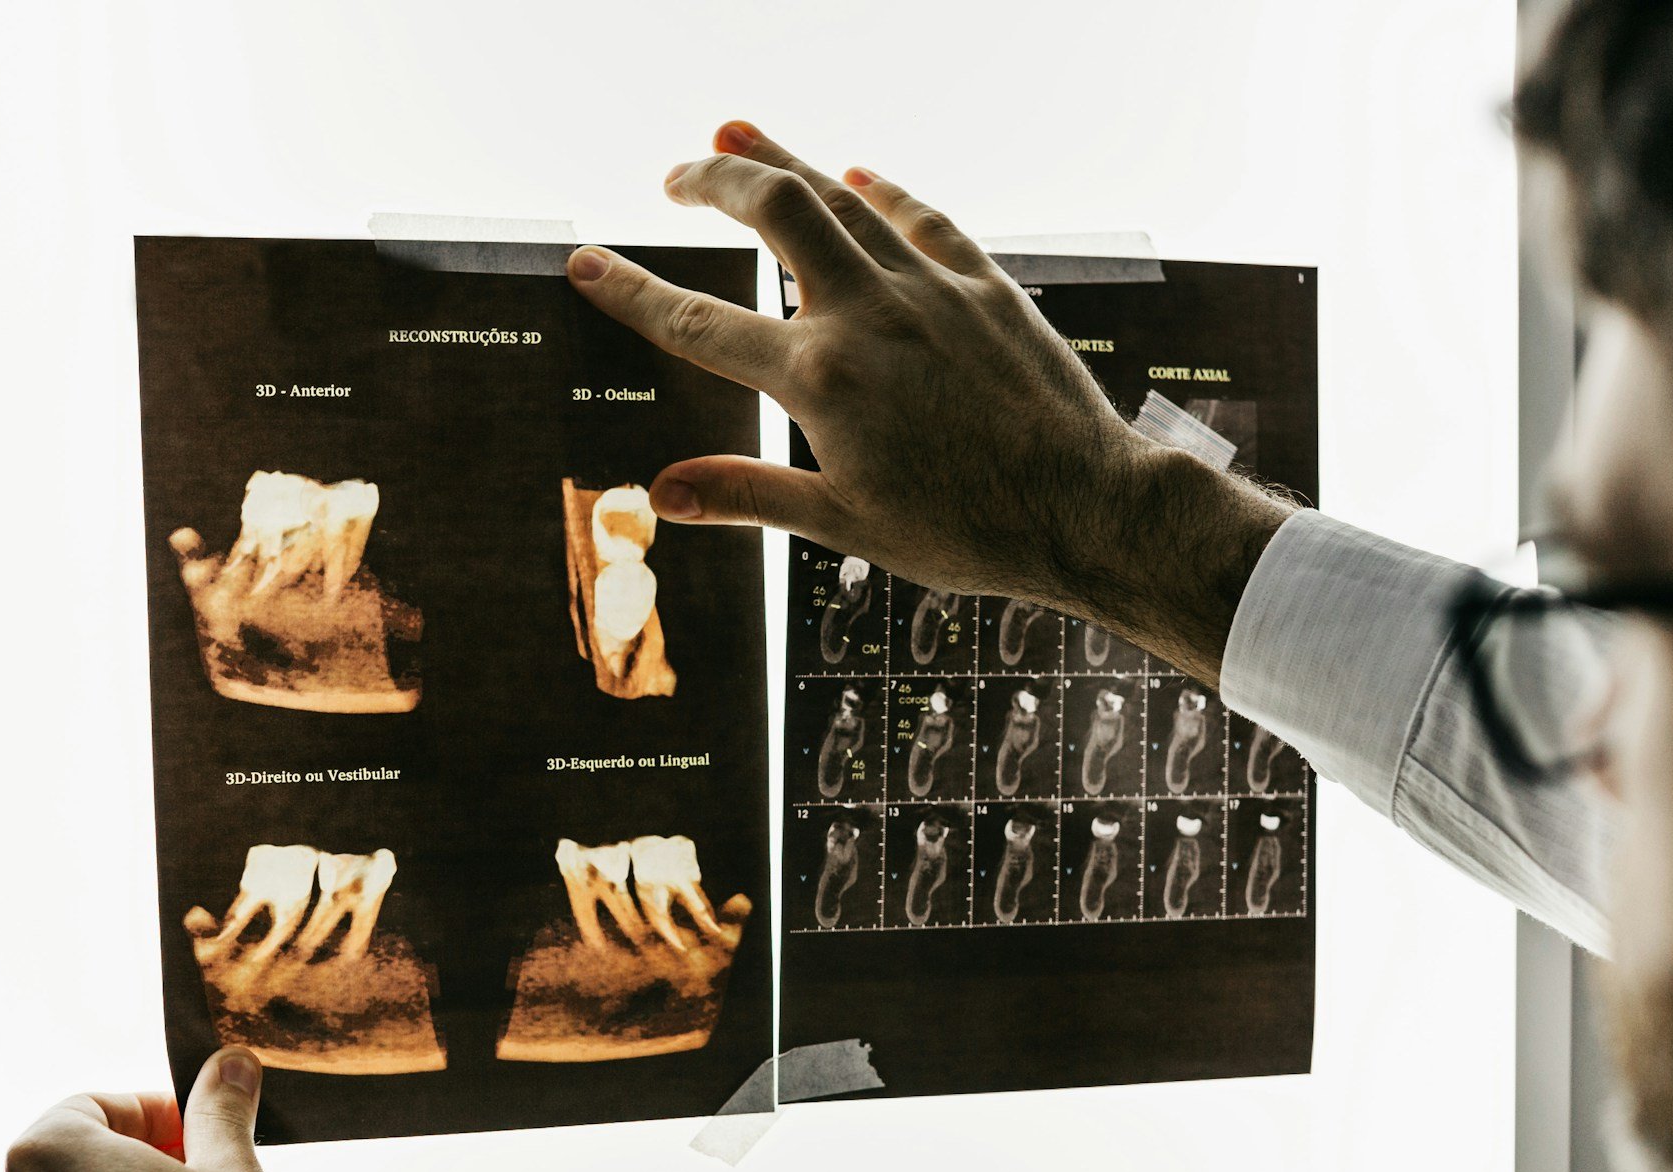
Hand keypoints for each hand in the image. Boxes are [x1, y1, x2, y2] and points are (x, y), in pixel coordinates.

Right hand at [566, 121, 1293, 684]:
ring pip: (844, 197)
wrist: (1088, 510)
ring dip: (785, 161)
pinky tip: (861, 175)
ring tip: (736, 136)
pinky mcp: (988, 287)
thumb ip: (750, 496)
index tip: (584, 262)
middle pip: (772, 210)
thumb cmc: (970, 534)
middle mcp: (869, 316)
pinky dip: (885, 192)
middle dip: (711, 179)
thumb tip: (659, 494)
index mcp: (821, 381)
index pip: (699, 322)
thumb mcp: (848, 527)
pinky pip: (925, 219)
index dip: (632, 290)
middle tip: (674, 174)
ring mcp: (932, 291)